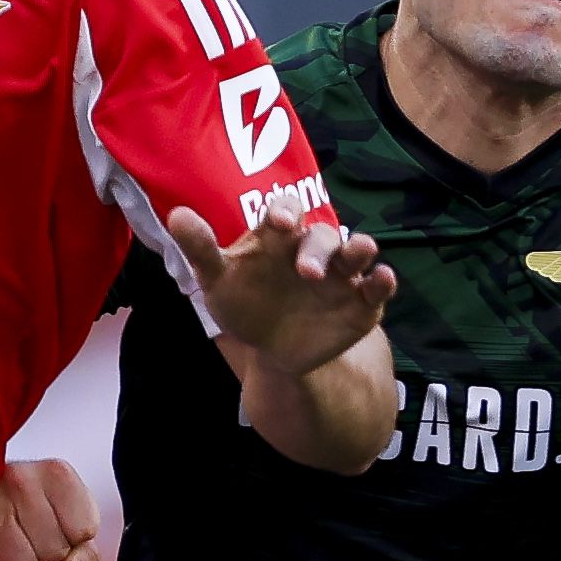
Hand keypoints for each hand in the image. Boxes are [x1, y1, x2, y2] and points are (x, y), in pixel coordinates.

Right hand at [0, 456, 104, 560]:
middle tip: (31, 535)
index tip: (59, 525)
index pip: (83, 531)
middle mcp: (22, 481)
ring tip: (13, 544)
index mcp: (57, 474)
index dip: (73, 538)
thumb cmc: (36, 507)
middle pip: (53, 551)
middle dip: (45, 553)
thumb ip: (85, 554)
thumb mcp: (73, 521)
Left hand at [163, 202, 396, 378]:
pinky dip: (383, 281)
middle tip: (305, 272)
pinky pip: (377, 288)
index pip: (286, 212)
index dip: (285, 213)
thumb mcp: (217, 280)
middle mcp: (313, 250)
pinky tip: (383, 279)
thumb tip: (176, 215)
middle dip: (316, 249)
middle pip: (323, 235)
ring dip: (360, 249)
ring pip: (357, 251)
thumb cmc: (244, 304)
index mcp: (279, 238)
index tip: (280, 223)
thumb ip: (201, 250)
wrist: (272, 349)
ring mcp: (341, 276)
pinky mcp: (362, 304)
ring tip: (360, 252)